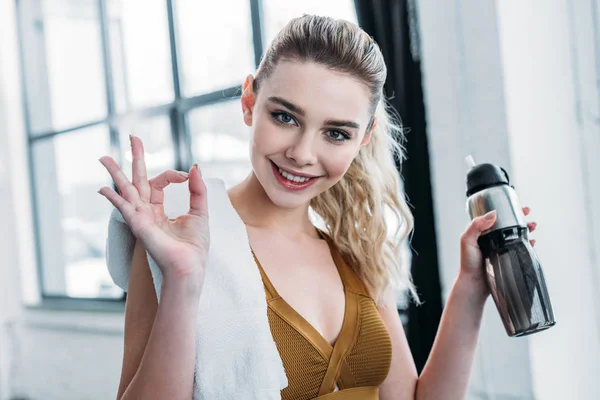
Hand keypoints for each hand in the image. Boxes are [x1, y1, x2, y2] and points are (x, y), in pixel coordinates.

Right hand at [98, 135, 209, 288]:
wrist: (189, 266)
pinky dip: (113, 198)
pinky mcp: (139, 224)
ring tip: (103, 157)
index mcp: (159, 209)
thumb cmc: (194, 246)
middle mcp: (147, 211)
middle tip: (132, 137)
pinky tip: (103, 188)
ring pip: (126, 189)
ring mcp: (141, 217)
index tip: (186, 176)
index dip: (173, 174)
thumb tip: (194, 166)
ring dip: (115, 173)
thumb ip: (197, 190)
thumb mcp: (199, 212)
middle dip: (135, 158)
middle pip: (138, 179)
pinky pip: (124, 208)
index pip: (160, 182)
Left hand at [459, 207, 536, 296]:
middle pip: (508, 224)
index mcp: (481, 232)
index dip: (506, 210)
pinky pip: (519, 248)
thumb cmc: (468, 263)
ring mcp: (499, 248)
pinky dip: (527, 243)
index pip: (495, 217)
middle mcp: (491, 239)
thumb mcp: (467, 240)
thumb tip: (492, 214)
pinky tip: (532, 242)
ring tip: (532, 226)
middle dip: (519, 218)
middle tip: (527, 214)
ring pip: (515, 235)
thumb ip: (476, 226)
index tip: (516, 206)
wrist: (474, 284)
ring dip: (525, 229)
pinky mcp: (506, 258)